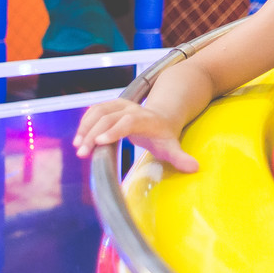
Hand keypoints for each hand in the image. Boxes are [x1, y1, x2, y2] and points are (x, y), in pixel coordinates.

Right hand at [73, 98, 199, 172]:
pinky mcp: (111, 105)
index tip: (100, 142)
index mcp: (146, 119)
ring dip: (85, 127)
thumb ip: (180, 157)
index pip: (128, 122)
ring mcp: (120, 105)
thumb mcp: (172, 147)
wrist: (162, 115)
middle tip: (82, 153)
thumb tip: (195, 168)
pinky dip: (84, 122)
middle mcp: (132, 109)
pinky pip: (94, 110)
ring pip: (98, 111)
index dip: (114, 130)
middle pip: (108, 118)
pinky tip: (79, 139)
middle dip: (93, 134)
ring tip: (78, 147)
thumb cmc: (165, 135)